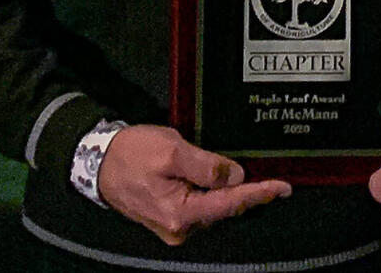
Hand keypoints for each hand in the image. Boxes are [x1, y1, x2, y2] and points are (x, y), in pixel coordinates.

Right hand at [97, 124, 290, 244]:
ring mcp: (173, 225)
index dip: (259, 194)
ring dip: (229, 191)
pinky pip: (200, 205)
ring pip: (213, 207)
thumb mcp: (172, 151)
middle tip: (273, 177)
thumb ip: (206, 166)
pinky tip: (221, 179)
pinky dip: (214, 193)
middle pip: (224, 209)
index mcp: (180, 214)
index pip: (229, 204)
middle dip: (247, 193)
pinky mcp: (170, 216)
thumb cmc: (131, 154)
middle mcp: (178, 227)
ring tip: (246, 174)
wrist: (97, 161)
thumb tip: (235, 176)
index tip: (283, 188)